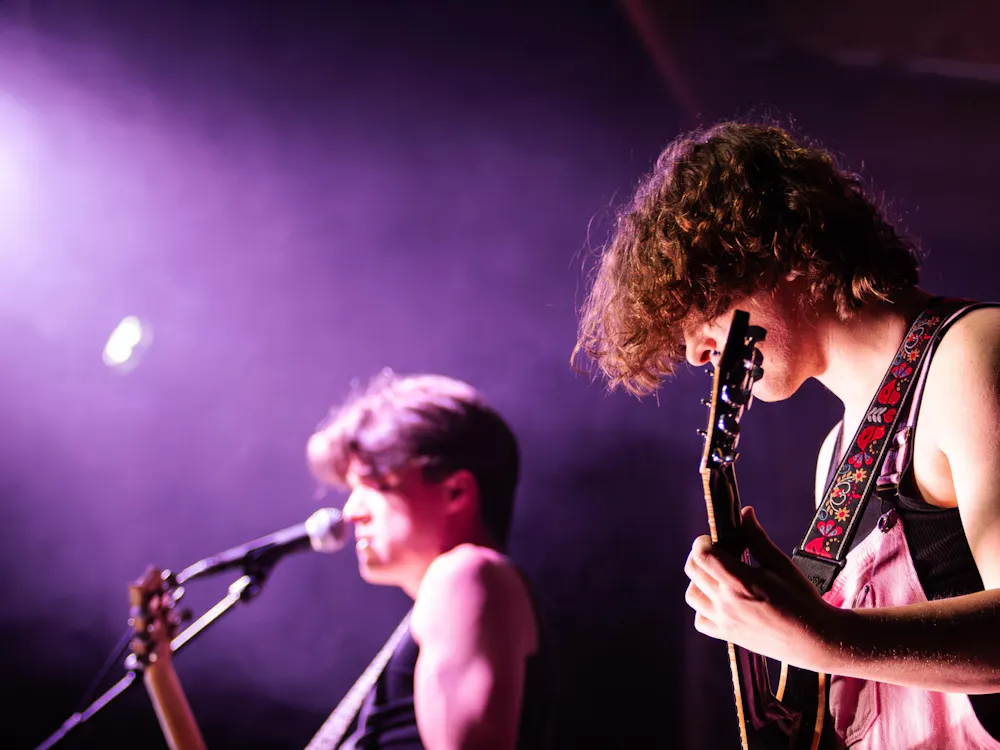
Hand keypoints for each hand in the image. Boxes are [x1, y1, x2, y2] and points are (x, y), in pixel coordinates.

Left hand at [684, 506, 840, 670]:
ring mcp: (725, 621)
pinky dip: (702, 608)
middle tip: (719, 552)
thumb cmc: (802, 600)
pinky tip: (719, 601)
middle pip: (693, 570)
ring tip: (718, 576)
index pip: (703, 555)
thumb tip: (745, 512)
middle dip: (701, 555)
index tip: (715, 538)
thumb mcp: (781, 564)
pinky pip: (700, 620)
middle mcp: (727, 602)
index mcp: (741, 582)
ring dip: (699, 580)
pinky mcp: (727, 636)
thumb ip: (758, 538)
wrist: (814, 639)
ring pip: (691, 595)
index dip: (703, 542)